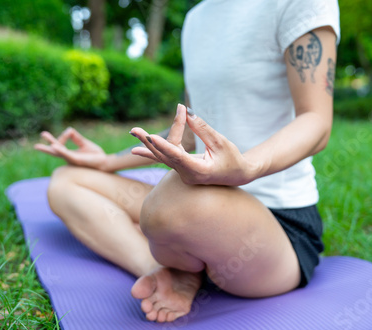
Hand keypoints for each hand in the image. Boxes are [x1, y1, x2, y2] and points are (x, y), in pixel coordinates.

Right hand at [34, 127, 109, 170]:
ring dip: (50, 148)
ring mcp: (71, 159)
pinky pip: (66, 154)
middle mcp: (68, 158)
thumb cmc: (95, 154)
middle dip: (45, 149)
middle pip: (54, 152)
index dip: (61, 137)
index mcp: (69, 154)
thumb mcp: (84, 143)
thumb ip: (76, 137)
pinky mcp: (76, 160)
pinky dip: (60, 150)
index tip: (69, 131)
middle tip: (35, 146)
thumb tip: (69, 129)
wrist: (104, 161)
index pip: (58, 146)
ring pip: (58, 153)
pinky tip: (54, 146)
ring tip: (38, 146)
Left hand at [130, 104, 256, 185]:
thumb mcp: (220, 142)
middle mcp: (187, 175)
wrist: (237, 175)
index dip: (165, 146)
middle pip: (165, 156)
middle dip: (150, 141)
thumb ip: (202, 128)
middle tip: (135, 130)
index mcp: (199, 171)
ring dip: (148, 144)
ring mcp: (183, 173)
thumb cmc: (232, 158)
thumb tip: (186, 112)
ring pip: (163, 157)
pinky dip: (151, 152)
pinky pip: (165, 159)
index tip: (152, 137)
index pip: (179, 157)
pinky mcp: (181, 169)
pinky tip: (135, 150)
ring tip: (133, 132)